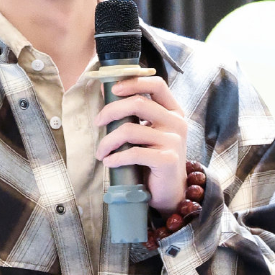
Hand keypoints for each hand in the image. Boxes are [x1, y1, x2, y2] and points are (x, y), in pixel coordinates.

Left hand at [95, 75, 187, 216]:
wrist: (170, 191)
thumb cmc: (154, 160)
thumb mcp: (150, 133)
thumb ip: (139, 116)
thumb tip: (110, 99)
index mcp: (173, 111)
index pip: (157, 84)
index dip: (133, 82)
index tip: (113, 90)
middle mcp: (177, 122)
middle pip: (138, 103)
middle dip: (111, 111)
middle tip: (97, 122)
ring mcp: (174, 141)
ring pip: (129, 130)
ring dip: (107, 141)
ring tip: (101, 152)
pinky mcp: (167, 159)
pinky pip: (133, 153)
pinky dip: (116, 158)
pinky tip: (109, 162)